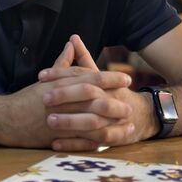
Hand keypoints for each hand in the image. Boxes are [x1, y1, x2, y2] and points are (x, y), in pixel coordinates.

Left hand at [38, 35, 147, 150]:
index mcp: (103, 82)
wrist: (140, 115)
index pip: (81, 74)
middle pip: (88, 94)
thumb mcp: (98, 75)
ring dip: (69, 122)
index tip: (41, 76)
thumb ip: (84, 57)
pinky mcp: (110, 138)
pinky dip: (73, 144)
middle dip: (66, 96)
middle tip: (44, 98)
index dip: (60, 74)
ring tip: (49, 121)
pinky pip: (92, 143)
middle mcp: (109, 98)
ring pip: (91, 120)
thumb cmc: (113, 92)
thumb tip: (73, 37)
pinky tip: (55, 143)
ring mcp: (111, 119)